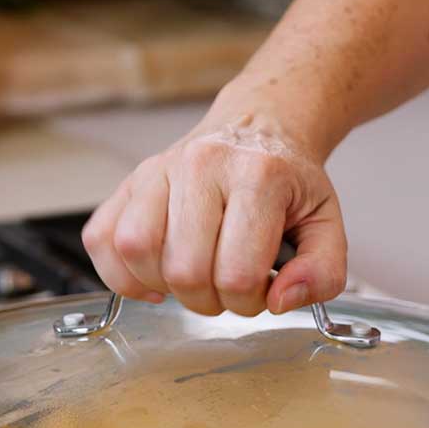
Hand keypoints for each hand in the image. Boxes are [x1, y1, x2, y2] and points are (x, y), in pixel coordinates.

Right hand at [82, 112, 346, 316]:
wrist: (259, 125)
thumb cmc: (289, 182)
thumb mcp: (327, 224)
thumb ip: (322, 272)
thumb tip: (281, 301)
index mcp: (258, 176)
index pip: (238, 274)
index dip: (250, 301)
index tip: (262, 289)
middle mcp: (202, 165)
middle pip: (184, 271)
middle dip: (210, 300)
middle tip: (229, 286)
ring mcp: (158, 170)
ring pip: (136, 252)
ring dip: (165, 287)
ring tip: (194, 278)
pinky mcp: (129, 181)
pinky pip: (101, 239)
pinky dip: (121, 273)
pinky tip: (156, 275)